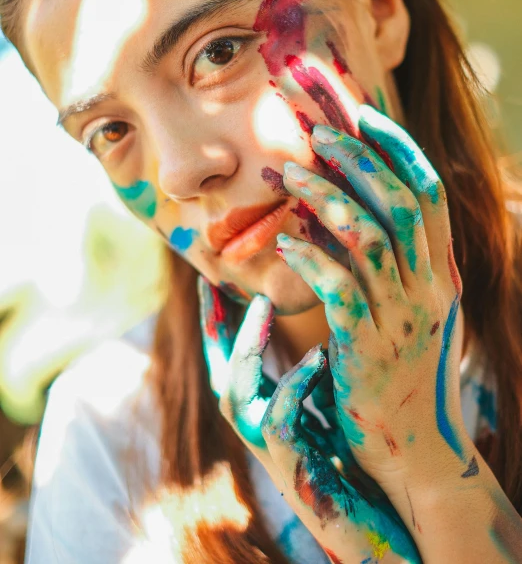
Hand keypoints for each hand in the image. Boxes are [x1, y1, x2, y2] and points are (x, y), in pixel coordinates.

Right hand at [199, 278, 421, 562]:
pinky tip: (319, 355)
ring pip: (235, 392)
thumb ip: (315, 379)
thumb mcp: (332, 408)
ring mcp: (272, 449)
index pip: (233, 359)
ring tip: (262, 304)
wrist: (385, 518)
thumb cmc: (359, 459)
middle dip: (212, 327)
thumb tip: (318, 333)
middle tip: (210, 283)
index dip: (219, 322)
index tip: (212, 280)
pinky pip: (279, 418)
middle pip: (219, 370)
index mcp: (268, 411)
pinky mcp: (293, 464)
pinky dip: (295, 382)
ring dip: (246, 345)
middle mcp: (260, 427)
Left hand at [279, 104, 475, 503]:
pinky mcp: (368, 350)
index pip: (427, 192)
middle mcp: (429, 288)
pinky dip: (312, 260)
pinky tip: (284, 245)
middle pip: (400, 200)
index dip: (396, 147)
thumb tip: (364, 207)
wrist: (416, 449)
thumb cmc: (402, 370)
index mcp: (441, 273)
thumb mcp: (413, 310)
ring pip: (370, 237)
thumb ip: (398, 261)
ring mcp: (401, 318)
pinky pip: (340, 292)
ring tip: (287, 174)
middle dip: (358, 155)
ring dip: (327, 197)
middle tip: (315, 126)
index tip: (361, 114)